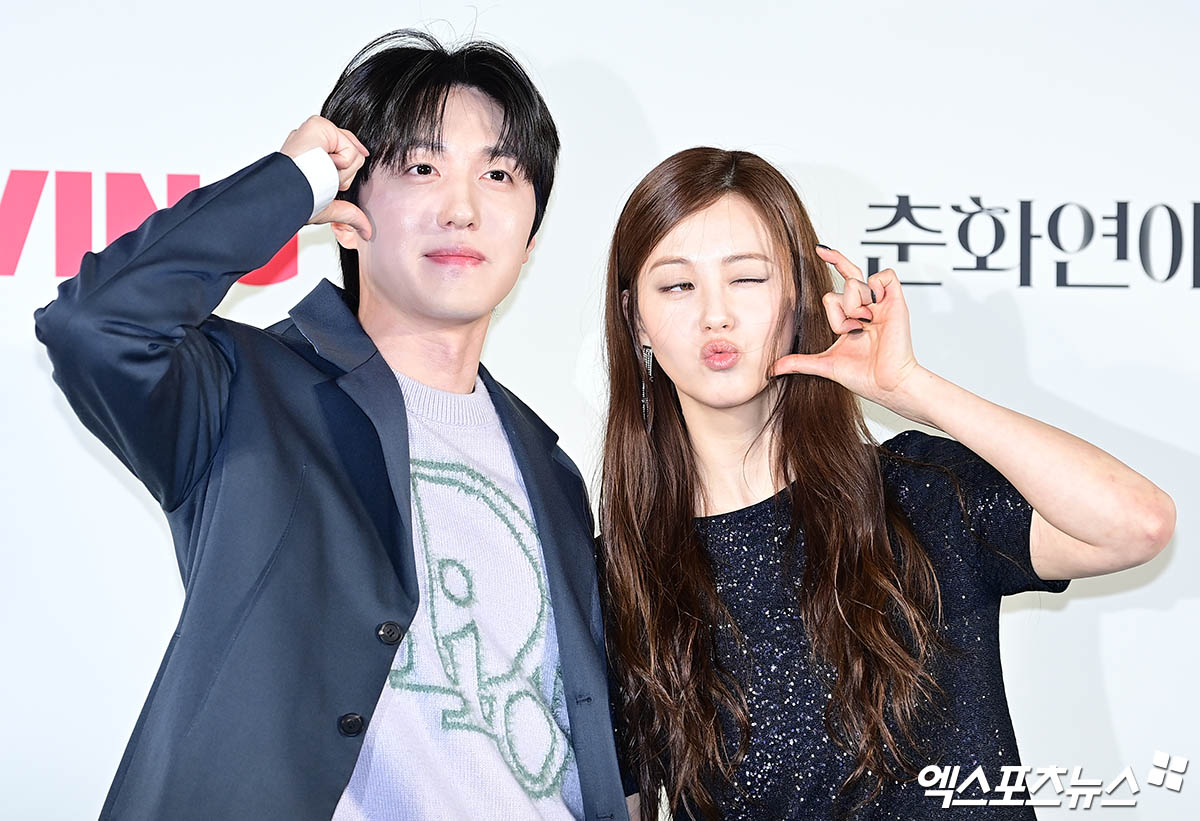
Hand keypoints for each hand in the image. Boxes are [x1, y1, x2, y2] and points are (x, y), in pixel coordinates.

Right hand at [281, 115, 371, 239]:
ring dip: (342, 173)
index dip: (350, 165)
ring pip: (354, 152)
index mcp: (312, 153)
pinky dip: (342, 163)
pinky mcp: (318, 125)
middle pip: (353, 153)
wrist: (288, 196)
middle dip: (344, 176)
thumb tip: (365, 230)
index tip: (340, 182)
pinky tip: (323, 165)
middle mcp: (313, 140)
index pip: (344, 151)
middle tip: (321, 180)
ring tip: (319, 174)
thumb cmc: (296, 200)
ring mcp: (315, 131)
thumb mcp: (328, 206)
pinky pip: (350, 148)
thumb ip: (349, 213)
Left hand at [771, 245, 922, 409]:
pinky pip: (884, 275)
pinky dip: (876, 288)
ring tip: (864, 326)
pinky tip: (875, 308)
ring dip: (854, 307)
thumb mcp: (824, 364)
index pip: (839, 285)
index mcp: (853, 316)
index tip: (819, 250)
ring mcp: (882, 303)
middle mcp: (867, 307)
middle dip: (839, 311)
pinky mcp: (896, 301)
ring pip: (856, 282)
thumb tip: (772, 368)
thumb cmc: (864, 375)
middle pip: (843, 285)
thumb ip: (799, 362)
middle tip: (851, 330)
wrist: (886, 384)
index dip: (832, 271)